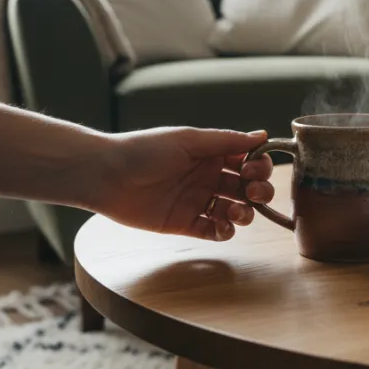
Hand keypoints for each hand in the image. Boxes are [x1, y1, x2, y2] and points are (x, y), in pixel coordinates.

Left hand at [90, 127, 274, 240]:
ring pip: (235, 212)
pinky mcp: (185, 224)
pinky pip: (214, 232)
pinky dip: (225, 232)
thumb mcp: (188, 140)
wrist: (106, 175)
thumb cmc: (144, 150)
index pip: (249, 162)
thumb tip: (262, 136)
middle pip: (247, 188)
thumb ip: (226, 141)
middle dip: (258, 192)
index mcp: (210, 154)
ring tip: (234, 212)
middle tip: (251, 193)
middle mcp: (208, 177)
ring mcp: (198, 202)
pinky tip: (222, 227)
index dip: (259, 167)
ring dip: (244, 214)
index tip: (254, 171)